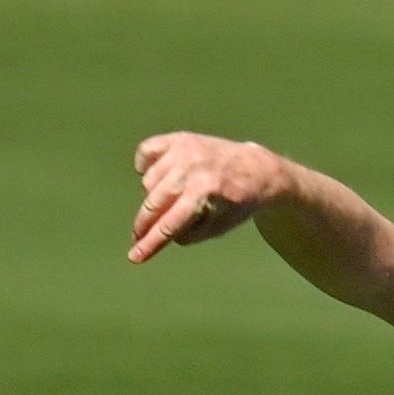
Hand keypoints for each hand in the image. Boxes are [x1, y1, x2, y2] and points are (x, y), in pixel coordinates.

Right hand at [129, 133, 295, 262]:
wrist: (258, 169)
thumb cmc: (238, 203)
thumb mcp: (219, 227)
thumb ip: (188, 234)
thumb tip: (157, 234)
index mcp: (206, 193)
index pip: (170, 224)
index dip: (150, 243)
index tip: (135, 256)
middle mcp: (193, 168)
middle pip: (153, 204)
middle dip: (143, 226)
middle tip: (138, 238)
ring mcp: (185, 149)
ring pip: (148, 181)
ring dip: (154, 195)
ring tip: (172, 200)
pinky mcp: (180, 138)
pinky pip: (146, 151)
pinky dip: (146, 165)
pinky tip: (158, 175)